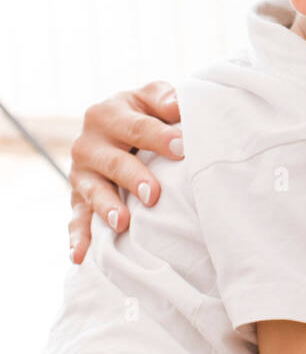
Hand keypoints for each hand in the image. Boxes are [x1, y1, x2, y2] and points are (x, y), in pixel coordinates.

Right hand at [68, 80, 182, 263]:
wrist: (114, 127)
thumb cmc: (142, 112)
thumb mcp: (150, 96)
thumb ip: (163, 97)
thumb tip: (177, 107)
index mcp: (107, 113)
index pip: (136, 126)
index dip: (159, 137)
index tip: (182, 147)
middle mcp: (88, 143)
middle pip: (114, 162)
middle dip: (134, 178)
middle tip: (154, 194)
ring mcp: (81, 173)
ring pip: (93, 192)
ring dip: (106, 207)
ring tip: (121, 222)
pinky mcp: (77, 198)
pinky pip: (76, 219)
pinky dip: (77, 237)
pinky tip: (80, 256)